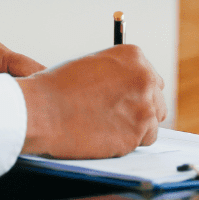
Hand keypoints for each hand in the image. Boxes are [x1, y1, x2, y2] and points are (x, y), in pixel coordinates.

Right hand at [16, 44, 165, 158]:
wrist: (41, 111)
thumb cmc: (57, 88)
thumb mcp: (90, 66)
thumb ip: (116, 73)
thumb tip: (129, 88)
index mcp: (132, 56)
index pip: (150, 78)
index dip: (135, 92)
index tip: (122, 100)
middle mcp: (143, 78)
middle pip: (157, 100)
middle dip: (140, 110)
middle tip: (116, 117)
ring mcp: (144, 106)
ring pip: (153, 122)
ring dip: (135, 127)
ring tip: (106, 126)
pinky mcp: (138, 133)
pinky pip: (143, 141)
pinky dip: (128, 142)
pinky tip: (105, 136)